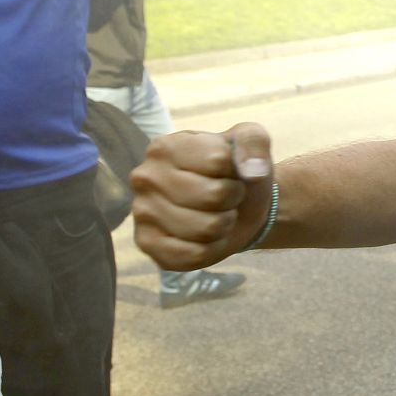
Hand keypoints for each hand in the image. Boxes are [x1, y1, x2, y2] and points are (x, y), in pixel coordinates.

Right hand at [131, 122, 274, 269]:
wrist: (235, 206)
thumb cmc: (235, 170)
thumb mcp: (251, 140)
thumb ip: (254, 142)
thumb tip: (253, 172)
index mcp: (165, 147)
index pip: (219, 161)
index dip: (236, 170)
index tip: (228, 171)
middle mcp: (145, 177)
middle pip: (213, 196)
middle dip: (232, 198)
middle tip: (225, 196)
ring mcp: (141, 212)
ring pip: (207, 228)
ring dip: (224, 224)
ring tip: (215, 213)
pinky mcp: (147, 244)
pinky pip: (194, 255)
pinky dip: (212, 249)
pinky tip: (204, 237)